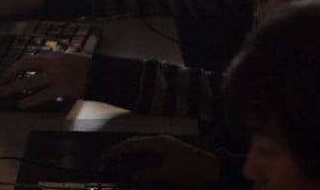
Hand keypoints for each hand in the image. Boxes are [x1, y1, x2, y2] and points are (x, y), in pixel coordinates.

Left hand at [0, 50, 90, 108]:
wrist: (102, 74)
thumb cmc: (85, 68)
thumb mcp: (67, 58)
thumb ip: (53, 63)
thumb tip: (38, 70)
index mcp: (53, 55)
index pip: (28, 59)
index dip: (16, 67)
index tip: (8, 75)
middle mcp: (52, 63)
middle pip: (24, 66)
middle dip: (10, 75)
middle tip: (0, 84)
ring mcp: (57, 76)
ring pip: (29, 82)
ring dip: (13, 88)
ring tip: (2, 94)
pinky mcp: (62, 88)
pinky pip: (42, 95)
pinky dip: (30, 100)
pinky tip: (22, 104)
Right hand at [101, 135, 219, 188]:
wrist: (216, 170)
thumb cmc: (193, 172)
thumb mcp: (169, 175)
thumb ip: (148, 175)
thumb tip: (131, 177)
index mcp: (158, 143)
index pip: (131, 145)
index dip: (116, 152)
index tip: (103, 159)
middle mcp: (160, 140)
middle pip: (134, 144)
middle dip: (119, 152)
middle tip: (106, 162)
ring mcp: (166, 145)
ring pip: (141, 147)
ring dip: (129, 155)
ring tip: (117, 164)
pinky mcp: (171, 151)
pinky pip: (149, 151)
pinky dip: (139, 157)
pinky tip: (136, 165)